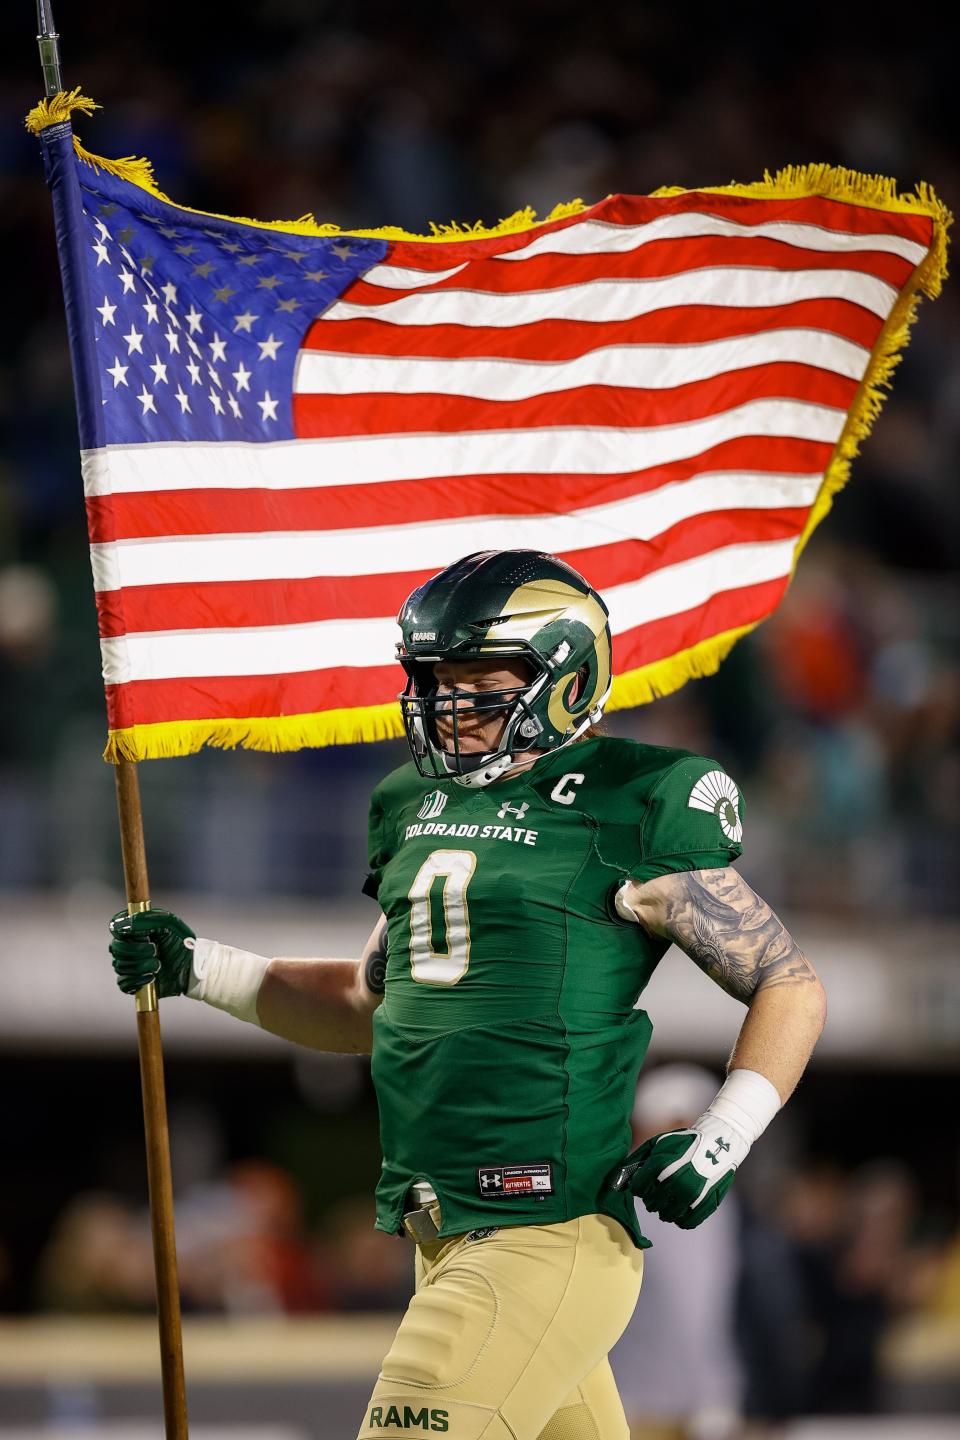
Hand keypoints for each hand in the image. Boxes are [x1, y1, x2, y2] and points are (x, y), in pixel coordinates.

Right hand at [108, 907, 195, 997]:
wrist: (191, 968)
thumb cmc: (182, 943)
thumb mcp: (169, 923)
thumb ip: (147, 919)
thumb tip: (124, 924)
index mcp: (135, 928)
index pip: (115, 927)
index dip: (123, 933)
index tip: (143, 936)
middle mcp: (129, 945)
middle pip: (116, 948)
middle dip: (137, 951)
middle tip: (155, 951)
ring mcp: (129, 963)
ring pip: (119, 966)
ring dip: (141, 966)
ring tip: (158, 965)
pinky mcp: (132, 981)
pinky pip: (123, 983)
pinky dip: (137, 981)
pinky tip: (151, 978)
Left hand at [610, 1115, 748, 1228]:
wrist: (718, 1143)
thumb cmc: (682, 1144)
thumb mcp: (656, 1145)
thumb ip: (634, 1162)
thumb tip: (615, 1184)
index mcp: (661, 1164)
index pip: (639, 1189)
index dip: (639, 1188)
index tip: (644, 1184)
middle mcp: (675, 1180)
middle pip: (651, 1204)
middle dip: (651, 1199)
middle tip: (658, 1192)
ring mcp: (692, 1194)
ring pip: (667, 1216)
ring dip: (664, 1211)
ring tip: (669, 1200)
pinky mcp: (706, 1204)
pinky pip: (687, 1223)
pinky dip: (681, 1220)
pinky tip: (682, 1209)